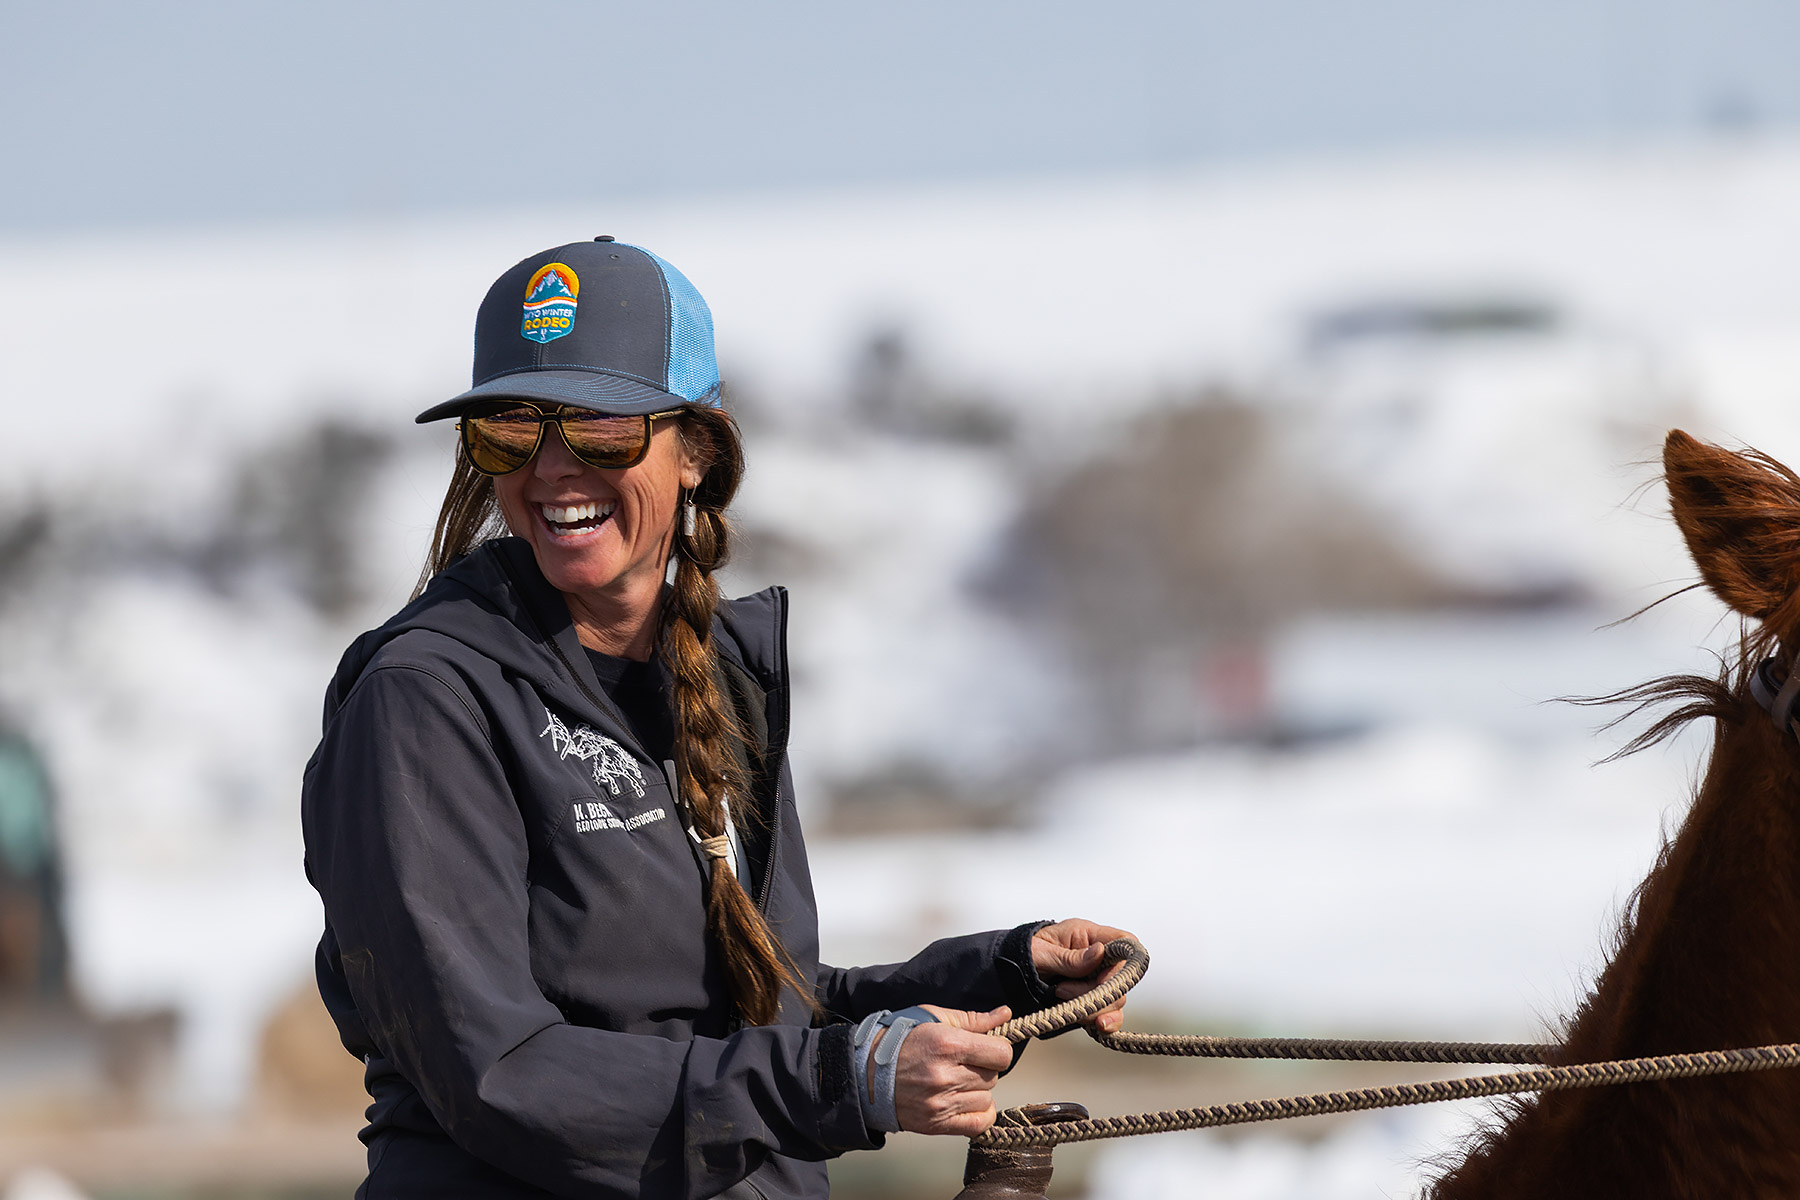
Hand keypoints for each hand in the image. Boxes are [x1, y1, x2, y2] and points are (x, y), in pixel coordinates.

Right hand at [877, 1004, 1015, 1136]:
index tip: (987, 1048)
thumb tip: (1005, 1014)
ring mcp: (940, 1102)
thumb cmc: (899, 1040)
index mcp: (946, 1044)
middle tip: (964, 1063)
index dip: (998, 1049)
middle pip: (994, 1075)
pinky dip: (980, 1113)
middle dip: (984, 1067)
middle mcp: (945, 1075)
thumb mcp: (933, 1019)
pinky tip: (967, 1101)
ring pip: (987, 1098)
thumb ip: (973, 1019)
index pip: (1001, 1054)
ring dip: (978, 1090)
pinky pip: (978, 1124)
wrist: (865, 1073)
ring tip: (957, 1081)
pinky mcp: (936, 1124)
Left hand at [1031, 918, 1137, 1033]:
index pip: (1125, 941)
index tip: (1105, 977)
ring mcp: (1096, 981)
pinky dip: (1105, 1022)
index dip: (1125, 960)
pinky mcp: (1091, 1001)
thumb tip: (1100, 952)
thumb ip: (1069, 957)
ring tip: (1064, 1001)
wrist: (1009, 971)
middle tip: (1063, 991)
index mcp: (1088, 936)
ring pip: (1116, 999)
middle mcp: (1099, 959)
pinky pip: (1108, 1014)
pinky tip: (1097, 1026)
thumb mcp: (1040, 952)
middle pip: (1122, 977)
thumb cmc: (1023, 952)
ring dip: (1095, 1008)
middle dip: (1099, 992)